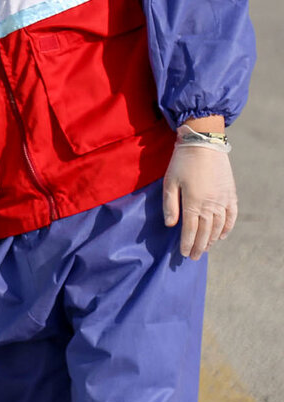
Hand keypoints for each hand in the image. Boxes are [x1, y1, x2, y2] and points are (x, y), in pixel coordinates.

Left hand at [162, 143, 236, 260]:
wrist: (204, 144)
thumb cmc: (182, 162)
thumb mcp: (169, 182)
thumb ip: (170, 205)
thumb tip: (171, 225)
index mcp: (193, 203)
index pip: (191, 230)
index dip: (187, 243)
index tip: (183, 253)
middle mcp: (210, 205)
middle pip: (205, 232)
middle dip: (199, 246)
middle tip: (193, 257)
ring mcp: (223, 200)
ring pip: (219, 226)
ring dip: (212, 240)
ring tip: (205, 249)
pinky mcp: (230, 194)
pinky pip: (232, 216)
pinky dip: (227, 228)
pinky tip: (222, 236)